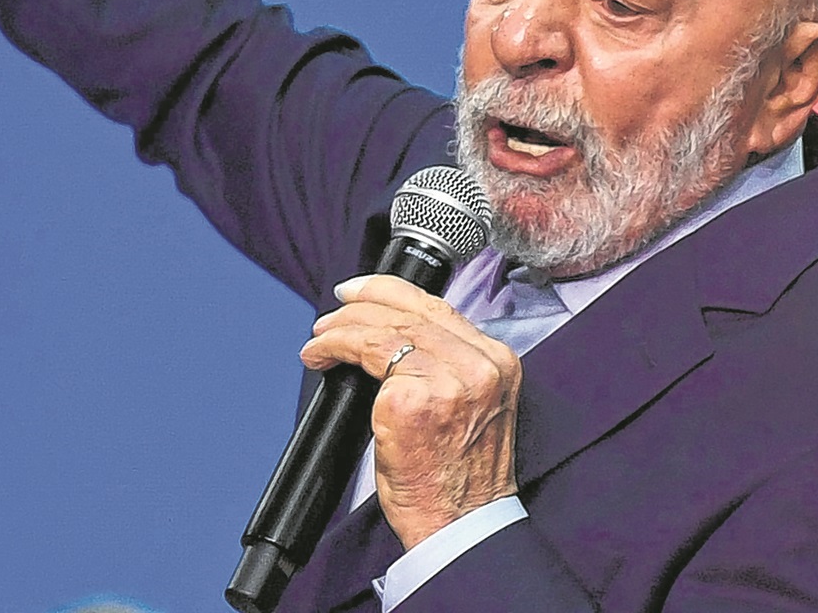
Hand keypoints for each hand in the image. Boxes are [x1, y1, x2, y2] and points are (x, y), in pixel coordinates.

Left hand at [301, 275, 520, 548]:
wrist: (461, 526)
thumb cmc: (458, 478)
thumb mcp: (469, 408)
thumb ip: (446, 366)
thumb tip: (389, 334)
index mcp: (498, 363)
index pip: (440, 308)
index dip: (393, 292)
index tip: (361, 292)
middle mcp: (480, 365)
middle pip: (411, 312)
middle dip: (363, 303)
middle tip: (331, 312)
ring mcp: (448, 380)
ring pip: (385, 329)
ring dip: (341, 328)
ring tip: (319, 339)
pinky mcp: (413, 399)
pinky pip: (365, 353)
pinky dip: (334, 348)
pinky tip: (319, 357)